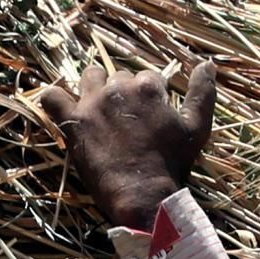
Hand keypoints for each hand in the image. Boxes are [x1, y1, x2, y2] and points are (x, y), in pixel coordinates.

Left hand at [34, 59, 218, 230]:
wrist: (143, 195)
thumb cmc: (172, 164)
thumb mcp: (197, 127)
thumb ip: (202, 92)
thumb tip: (207, 63)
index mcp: (148, 86)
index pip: (146, 77)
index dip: (148, 96)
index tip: (148, 117)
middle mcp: (119, 88)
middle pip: (118, 78)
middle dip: (123, 94)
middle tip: (126, 122)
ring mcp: (93, 103)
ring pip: (89, 77)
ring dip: (93, 88)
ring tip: (99, 109)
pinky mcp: (73, 122)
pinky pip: (52, 96)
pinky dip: (54, 98)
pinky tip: (62, 106)